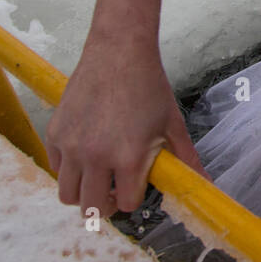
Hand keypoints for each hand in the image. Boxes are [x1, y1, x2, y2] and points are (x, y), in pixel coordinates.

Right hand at [47, 35, 206, 216]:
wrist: (119, 52)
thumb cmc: (149, 86)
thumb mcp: (172, 124)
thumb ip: (187, 159)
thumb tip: (205, 183)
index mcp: (128, 157)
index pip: (126, 204)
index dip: (133, 197)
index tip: (136, 185)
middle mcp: (96, 156)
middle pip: (91, 209)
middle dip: (106, 206)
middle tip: (113, 192)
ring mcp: (72, 146)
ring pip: (68, 195)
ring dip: (83, 192)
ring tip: (97, 177)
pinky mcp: (55, 133)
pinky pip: (55, 168)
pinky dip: (68, 169)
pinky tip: (85, 154)